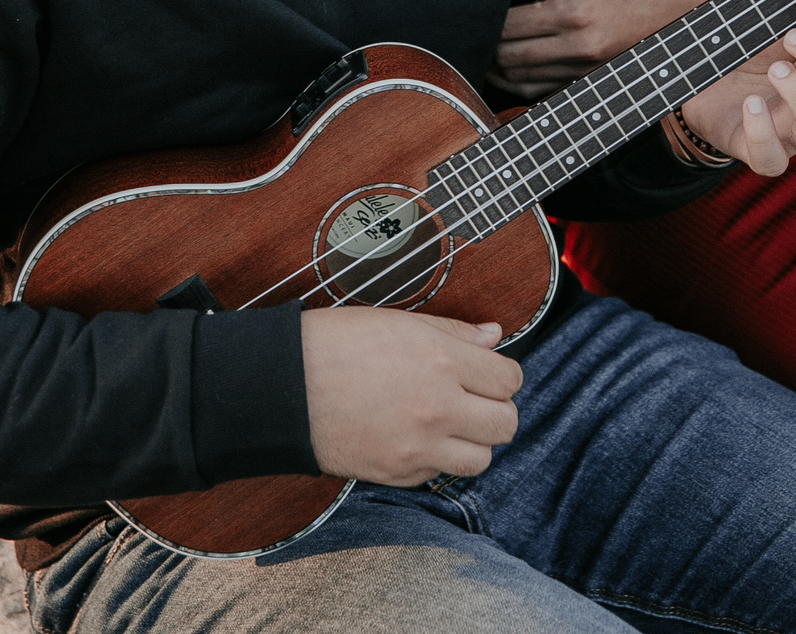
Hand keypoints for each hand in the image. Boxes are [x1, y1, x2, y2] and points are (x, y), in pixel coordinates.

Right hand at [301, 307, 522, 484]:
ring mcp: (419, 446)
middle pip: (506, 424)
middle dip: (497, 410)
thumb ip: (454, 332)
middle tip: (476, 399)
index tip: (489, 373)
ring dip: (473, 441)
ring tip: (451, 423)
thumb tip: (493, 335)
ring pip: (482, 459)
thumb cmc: (338, 342)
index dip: (503, 375)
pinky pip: (440, 474)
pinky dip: (438, 459)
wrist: (285, 385)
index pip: (509, 380)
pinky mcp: (397, 474)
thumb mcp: (401, 321)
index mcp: (443, 361)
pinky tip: (418, 437)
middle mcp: (439, 407)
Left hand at [492, 0, 779, 98]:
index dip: (486, 20)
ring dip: (496, 68)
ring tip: (485, 52)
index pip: (510, 24)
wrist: (681, 9)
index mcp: (575, 11)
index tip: (474, 10)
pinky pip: (542, 92)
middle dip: (486, 46)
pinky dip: (518, 84)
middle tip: (472, 33)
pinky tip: (509, 69)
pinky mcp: (590, 83)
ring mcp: (585, 70)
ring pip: (521, 79)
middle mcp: (578, 46)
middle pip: (510, 56)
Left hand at [681, 0, 795, 175]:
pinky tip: (750, 105)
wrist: (699, 84)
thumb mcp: (761, 23)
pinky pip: (775, 162)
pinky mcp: (761, 150)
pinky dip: (764, 134)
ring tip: (775, 71)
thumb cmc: (741, 50)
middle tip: (791, 37)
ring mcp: (793, 129)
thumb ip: (790, 6)